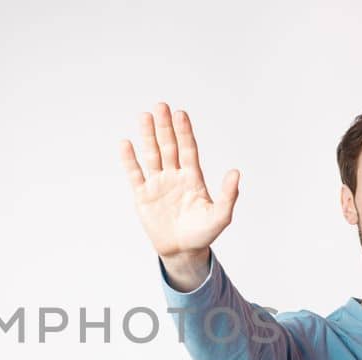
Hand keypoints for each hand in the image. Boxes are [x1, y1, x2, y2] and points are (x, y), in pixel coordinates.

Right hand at [118, 102, 240, 263]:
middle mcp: (174, 175)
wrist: (182, 251)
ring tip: (144, 116)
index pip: (188, 149)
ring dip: (148, 136)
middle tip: (161, 106)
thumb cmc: (202, 233)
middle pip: (169, 146)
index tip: (180, 114)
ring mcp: (157, 184)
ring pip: (151, 155)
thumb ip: (228, 195)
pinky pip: (135, 174)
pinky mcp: (142, 196)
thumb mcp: (220, 216)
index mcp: (192, 177)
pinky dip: (130, 160)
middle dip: (165, 127)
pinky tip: (126, 143)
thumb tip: (235, 173)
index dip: (184, 132)